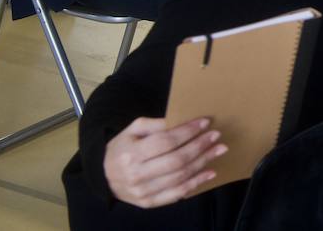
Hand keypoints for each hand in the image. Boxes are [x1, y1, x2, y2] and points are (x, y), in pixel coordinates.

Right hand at [104, 116, 226, 207]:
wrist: (104, 176)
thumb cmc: (123, 148)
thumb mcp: (133, 130)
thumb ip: (156, 124)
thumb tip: (183, 120)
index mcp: (131, 153)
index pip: (166, 141)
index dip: (188, 131)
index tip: (205, 122)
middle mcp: (136, 174)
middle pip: (176, 160)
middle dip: (200, 146)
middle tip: (216, 136)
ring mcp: (142, 191)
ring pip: (180, 177)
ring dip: (203, 162)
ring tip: (219, 150)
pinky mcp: (148, 202)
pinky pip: (177, 194)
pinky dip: (196, 183)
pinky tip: (210, 172)